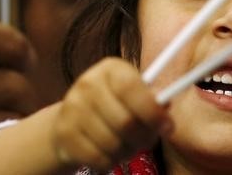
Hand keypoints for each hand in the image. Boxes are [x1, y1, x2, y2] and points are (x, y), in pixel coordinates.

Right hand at [51, 57, 171, 170]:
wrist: (70, 118)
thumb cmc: (113, 105)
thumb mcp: (133, 94)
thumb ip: (151, 99)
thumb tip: (166, 105)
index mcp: (111, 69)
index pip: (131, 88)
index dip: (152, 111)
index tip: (168, 128)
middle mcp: (88, 83)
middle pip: (125, 122)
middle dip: (143, 138)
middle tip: (147, 142)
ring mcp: (72, 108)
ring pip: (113, 144)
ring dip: (127, 152)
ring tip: (127, 147)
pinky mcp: (63, 133)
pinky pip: (97, 158)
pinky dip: (109, 162)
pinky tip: (109, 154)